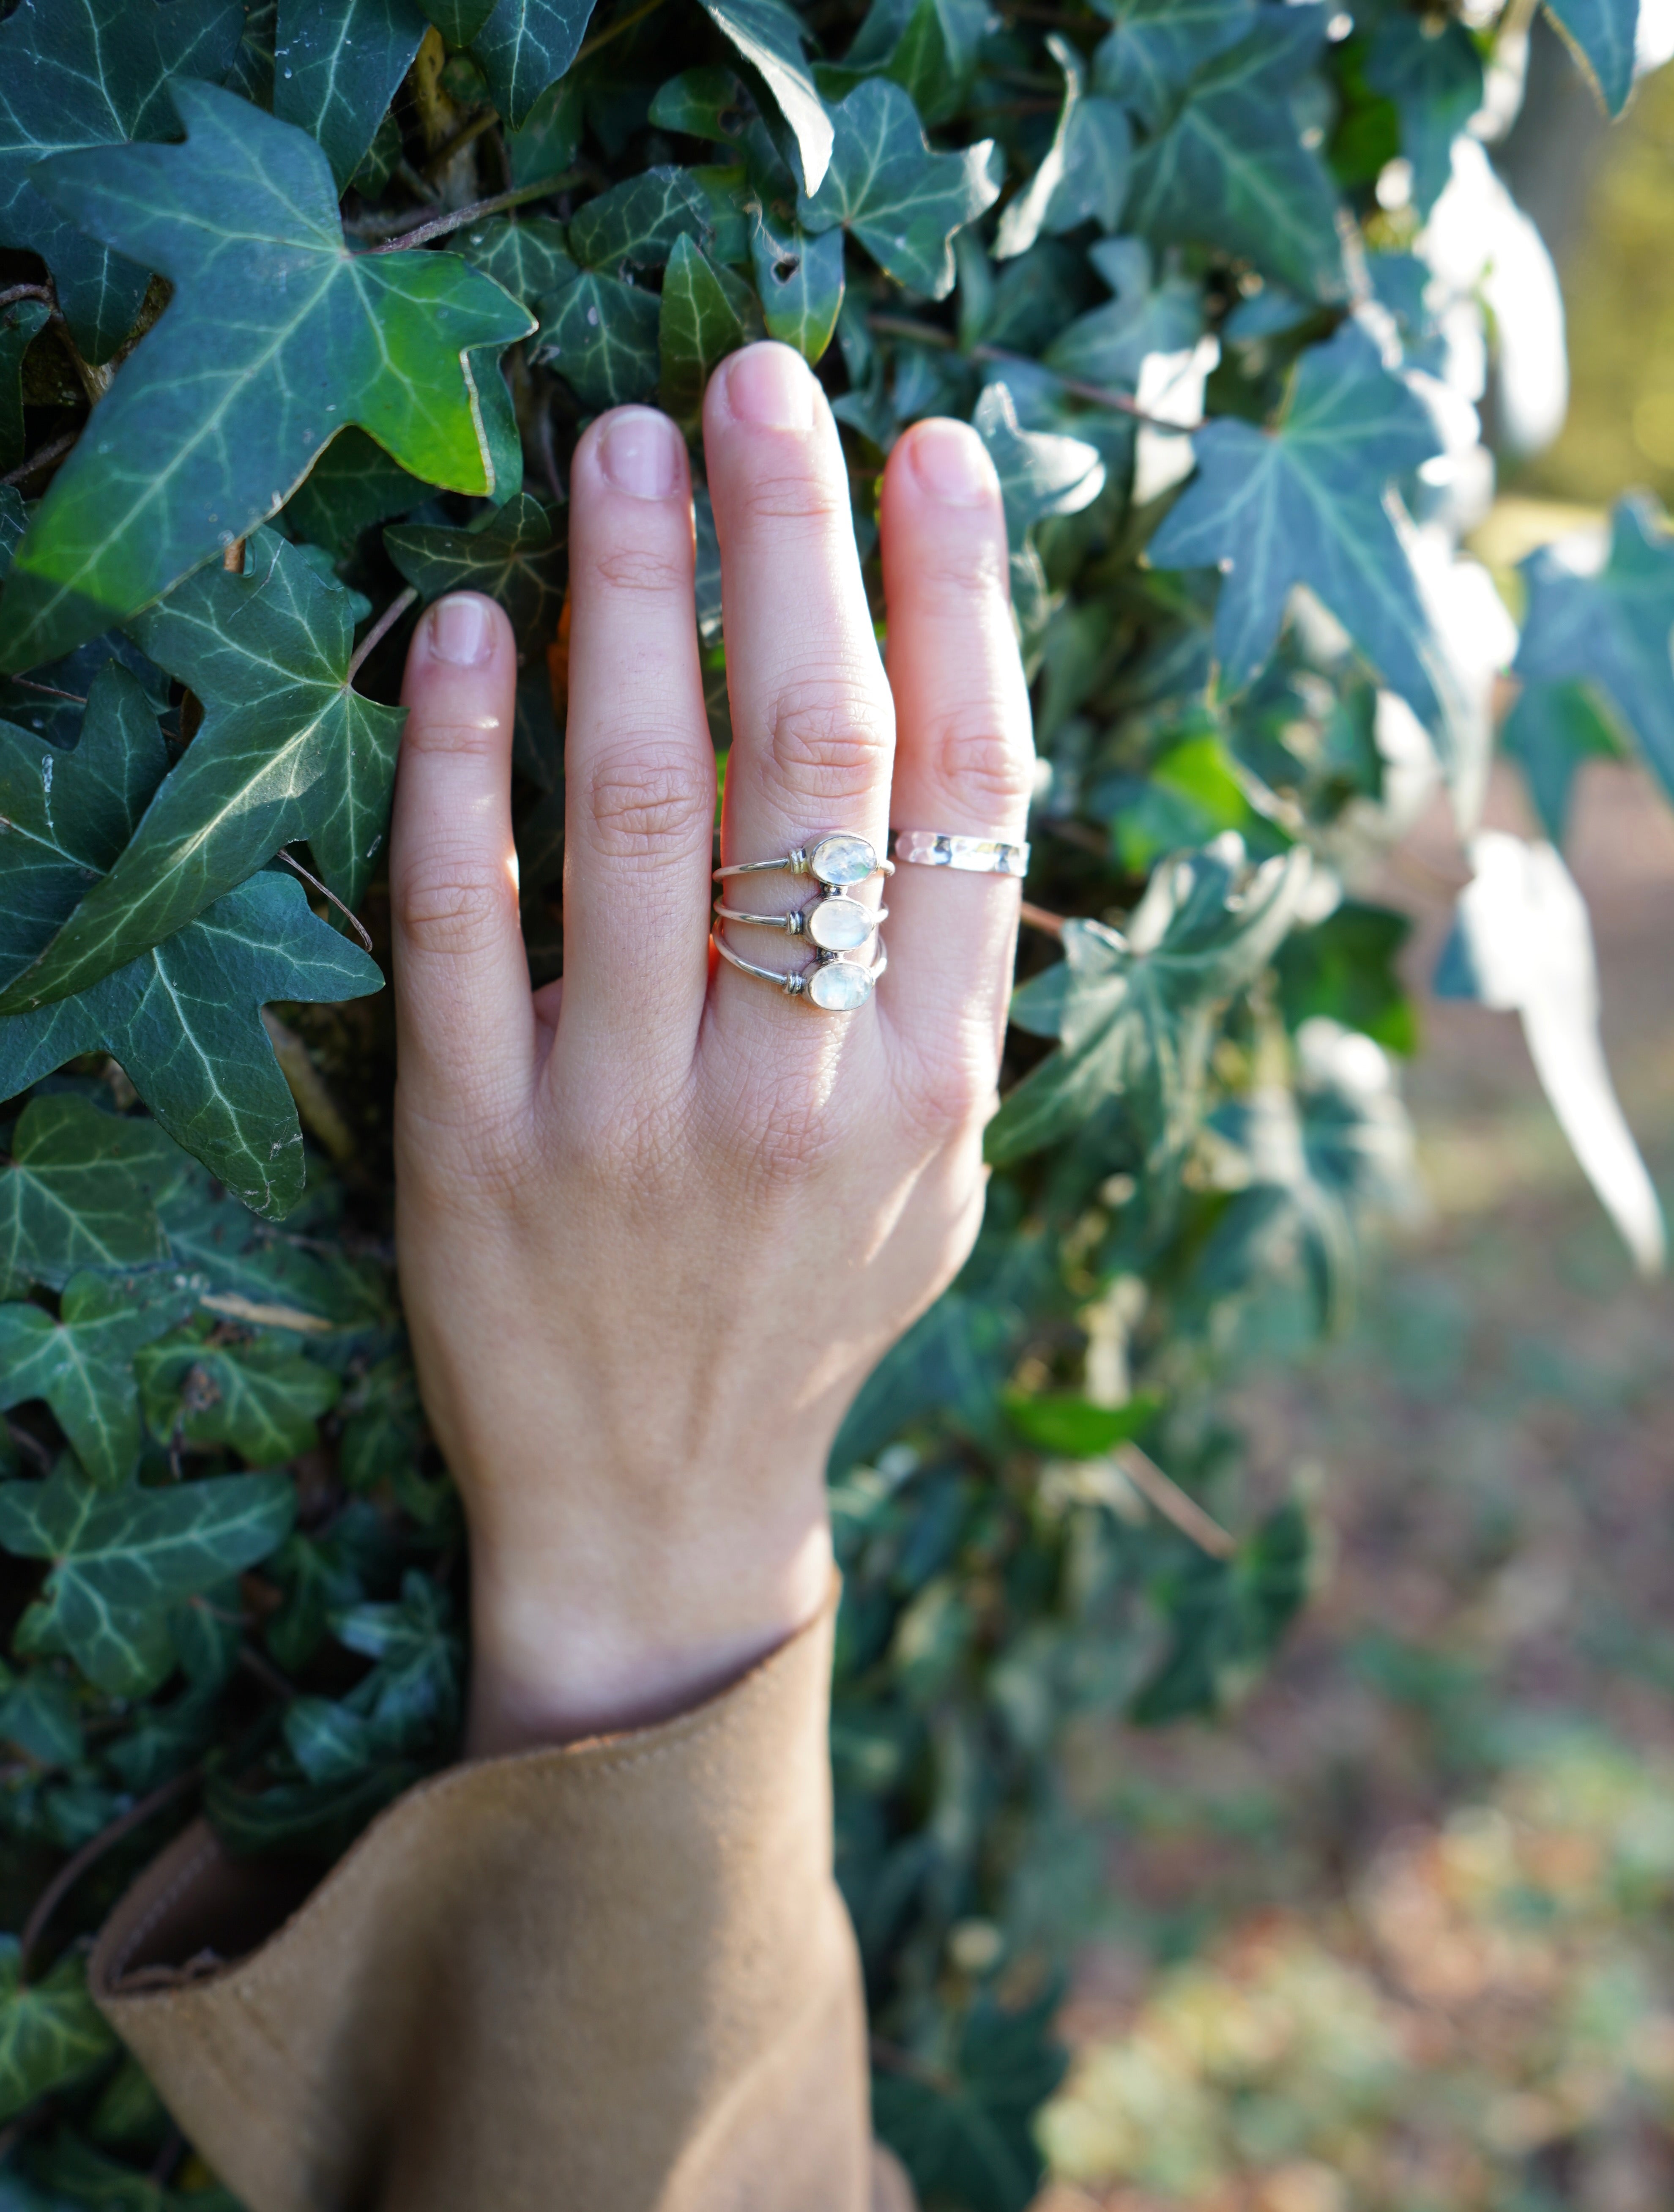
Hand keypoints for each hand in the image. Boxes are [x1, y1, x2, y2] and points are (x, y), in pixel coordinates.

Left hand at [389, 342, 1031, 1752]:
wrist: (661, 1504)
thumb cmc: (811, 1308)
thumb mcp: (937, 1178)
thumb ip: (957, 995)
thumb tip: (961, 769)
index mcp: (933, 1085)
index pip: (966, 797)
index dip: (958, 601)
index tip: (934, 451)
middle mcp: (799, 1090)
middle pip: (812, 762)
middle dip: (791, 544)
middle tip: (757, 381)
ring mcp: (630, 1118)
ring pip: (635, 808)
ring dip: (626, 601)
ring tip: (620, 449)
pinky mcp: (475, 1148)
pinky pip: (461, 921)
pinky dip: (455, 759)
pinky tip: (461, 628)